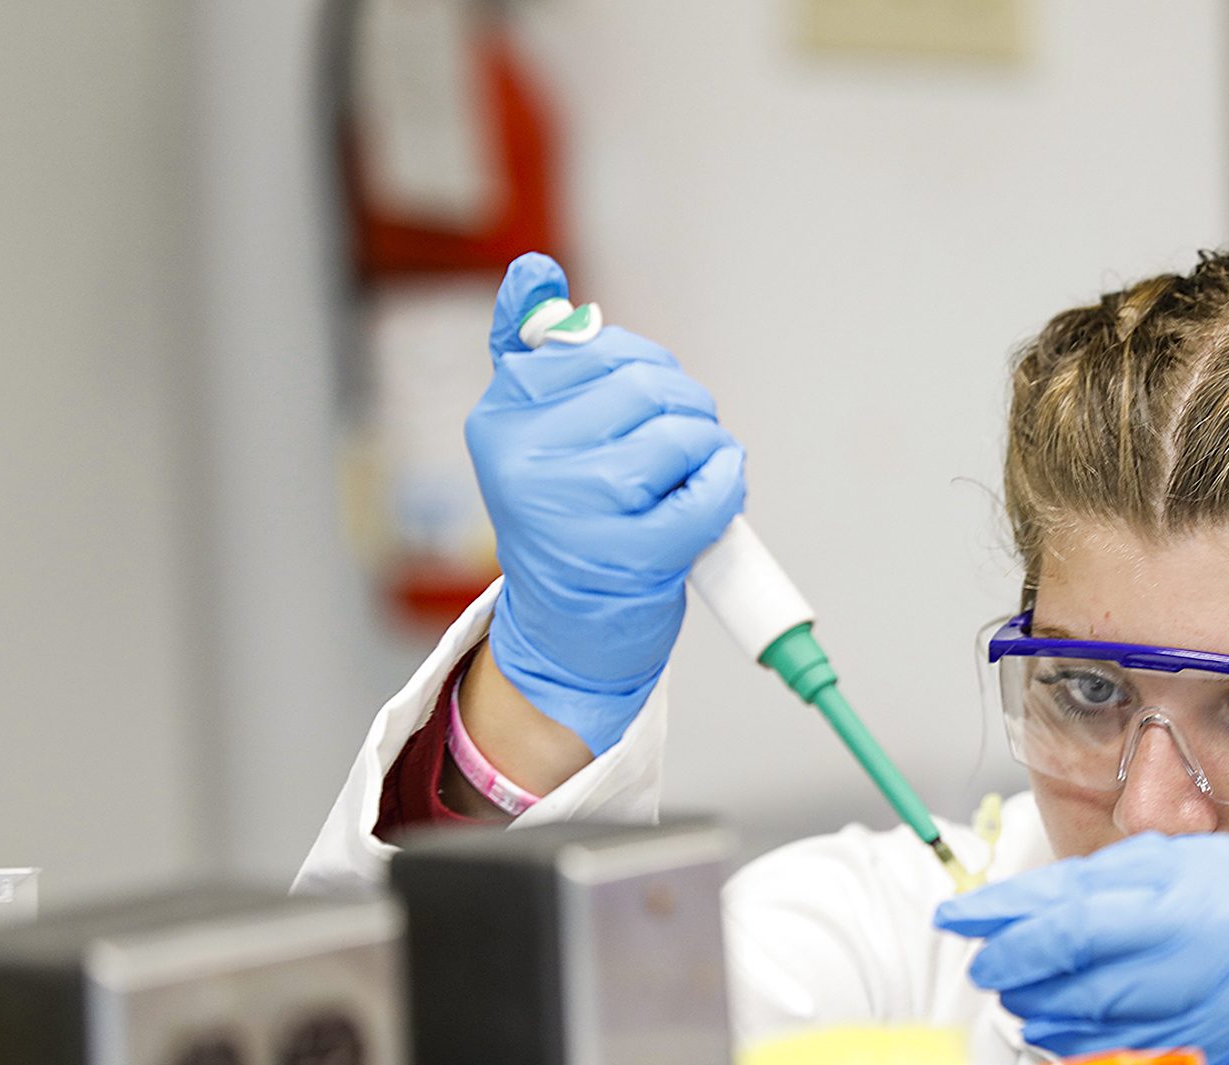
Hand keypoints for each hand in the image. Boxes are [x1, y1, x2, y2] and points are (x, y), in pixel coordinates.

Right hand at [466, 253, 746, 755]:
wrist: (566, 631)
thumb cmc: (561, 519)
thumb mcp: (527, 435)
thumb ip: (531, 352)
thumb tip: (536, 270)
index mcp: (500, 419)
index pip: (597, 348)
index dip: (641, 367)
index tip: (638, 405)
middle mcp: (527, 462)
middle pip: (646, 384)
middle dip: (682, 404)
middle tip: (682, 439)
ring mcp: (580, 510)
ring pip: (683, 431)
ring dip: (708, 445)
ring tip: (691, 474)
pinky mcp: (633, 555)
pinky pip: (710, 490)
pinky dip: (728, 483)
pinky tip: (716, 494)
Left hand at [932, 832, 1228, 1064]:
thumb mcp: (1188, 866)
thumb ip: (1107, 878)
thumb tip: (1025, 901)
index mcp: (1190, 898)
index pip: (1072, 912)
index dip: (1004, 919)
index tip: (956, 919)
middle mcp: (1195, 957)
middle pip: (1071, 967)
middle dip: (1014, 965)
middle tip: (988, 963)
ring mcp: (1197, 1015)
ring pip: (1085, 1016)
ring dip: (1035, 1006)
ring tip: (1018, 992)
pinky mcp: (1195, 1061)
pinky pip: (1112, 1054)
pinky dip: (1070, 1041)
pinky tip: (1054, 1026)